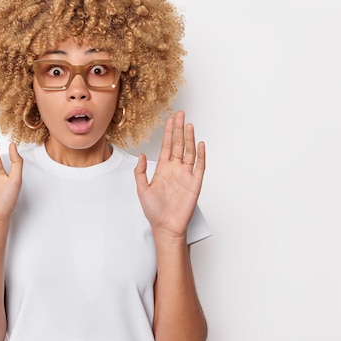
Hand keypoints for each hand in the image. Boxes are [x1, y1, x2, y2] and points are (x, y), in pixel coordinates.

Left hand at [134, 111, 205, 238]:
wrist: (165, 226)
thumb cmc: (154, 211)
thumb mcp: (142, 189)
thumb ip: (140, 172)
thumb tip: (141, 155)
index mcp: (163, 169)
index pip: (167, 145)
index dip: (168, 132)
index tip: (170, 119)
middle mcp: (175, 169)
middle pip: (178, 144)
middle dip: (179, 129)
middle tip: (180, 114)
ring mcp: (186, 175)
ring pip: (189, 152)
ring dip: (189, 138)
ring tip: (189, 125)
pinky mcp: (195, 183)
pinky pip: (199, 166)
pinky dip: (200, 155)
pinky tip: (200, 144)